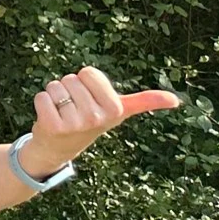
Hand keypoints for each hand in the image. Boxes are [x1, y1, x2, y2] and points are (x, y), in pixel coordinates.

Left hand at [24, 67, 179, 171]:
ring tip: (62, 113)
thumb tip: (177, 100)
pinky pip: (41, 97)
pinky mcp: (53, 126)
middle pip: (71, 79)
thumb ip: (144, 101)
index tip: (89, 99)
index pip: (88, 72)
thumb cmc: (91, 121)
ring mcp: (75, 123)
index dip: (85, 82)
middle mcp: (97, 117)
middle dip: (68, 89)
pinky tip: (48, 118)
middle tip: (73, 108)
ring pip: (55, 86)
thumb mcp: (118, 111)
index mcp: (115, 108)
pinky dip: (41, 103)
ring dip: (54, 96)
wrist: (60, 147)